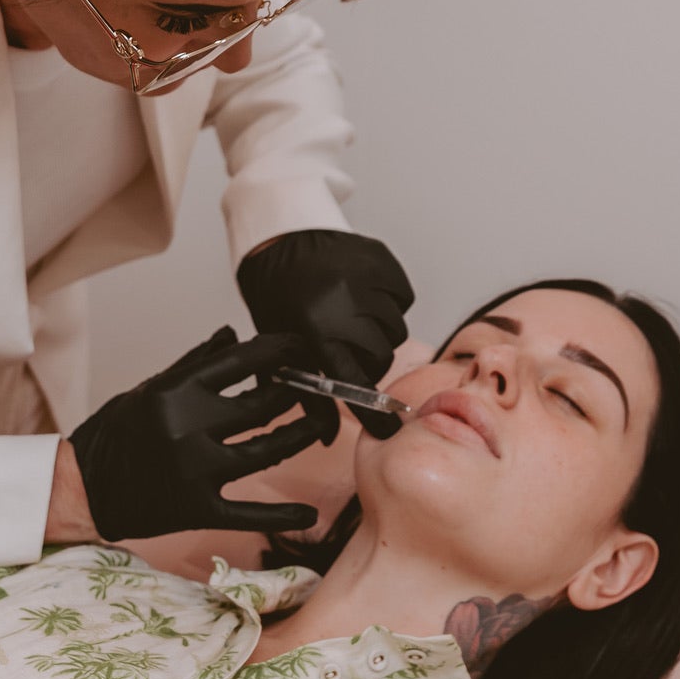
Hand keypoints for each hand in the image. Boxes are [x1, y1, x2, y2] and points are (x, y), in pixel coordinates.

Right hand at [67, 327, 321, 540]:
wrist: (82, 488)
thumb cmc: (116, 434)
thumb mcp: (150, 389)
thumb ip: (194, 364)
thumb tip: (232, 334)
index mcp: (176, 392)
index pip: (242, 361)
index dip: (280, 352)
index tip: (299, 349)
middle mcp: (188, 427)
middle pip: (263, 404)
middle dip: (297, 392)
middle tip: (316, 387)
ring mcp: (195, 470)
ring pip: (267, 450)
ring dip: (301, 436)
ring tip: (318, 426)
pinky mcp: (196, 509)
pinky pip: (249, 512)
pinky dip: (282, 516)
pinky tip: (310, 514)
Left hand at [236, 230, 415, 442]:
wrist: (280, 240)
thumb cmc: (276, 298)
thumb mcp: (281, 346)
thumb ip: (304, 392)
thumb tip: (326, 438)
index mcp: (318, 329)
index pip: (356, 381)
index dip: (373, 411)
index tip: (387, 428)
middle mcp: (348, 304)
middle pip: (382, 356)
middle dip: (369, 361)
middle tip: (349, 351)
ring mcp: (368, 278)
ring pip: (396, 328)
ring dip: (379, 331)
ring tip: (352, 319)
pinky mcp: (383, 260)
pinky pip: (403, 298)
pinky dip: (390, 303)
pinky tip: (364, 296)